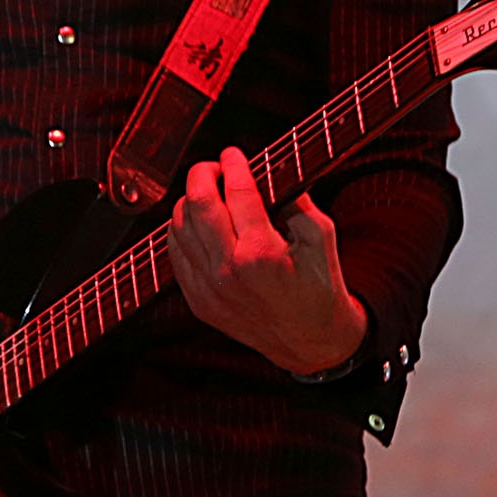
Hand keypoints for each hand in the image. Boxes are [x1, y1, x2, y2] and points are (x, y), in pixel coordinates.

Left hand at [169, 146, 369, 375]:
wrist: (310, 343)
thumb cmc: (320, 287)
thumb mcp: (321, 236)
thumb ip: (295, 199)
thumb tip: (268, 169)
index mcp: (262, 253)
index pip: (238, 191)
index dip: (234, 164)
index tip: (234, 153)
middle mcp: (229, 270)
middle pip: (198, 202)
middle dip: (203, 173)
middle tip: (215, 167)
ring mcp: (210, 288)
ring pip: (179, 226)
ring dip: (190, 200)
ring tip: (208, 193)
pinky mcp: (199, 301)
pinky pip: (175, 254)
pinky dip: (182, 230)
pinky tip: (198, 222)